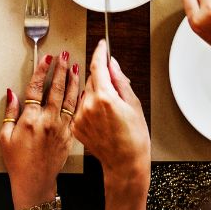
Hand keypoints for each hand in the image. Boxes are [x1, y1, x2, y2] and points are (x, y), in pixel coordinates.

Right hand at [0, 51, 79, 208]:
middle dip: (60, 69)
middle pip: (56, 89)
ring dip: (73, 81)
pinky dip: (79, 99)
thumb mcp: (5, 137)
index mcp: (30, 119)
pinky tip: (83, 90)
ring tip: (75, 67)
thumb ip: (9, 113)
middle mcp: (48, 121)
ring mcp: (61, 128)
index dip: (42, 71)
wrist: (35, 182)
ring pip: (69, 99)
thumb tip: (11, 94)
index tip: (46, 59)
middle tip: (63, 56)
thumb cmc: (18, 162)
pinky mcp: (69, 135)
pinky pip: (76, 113)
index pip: (37, 88)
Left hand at [71, 40, 149, 193]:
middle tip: (116, 93)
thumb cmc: (134, 138)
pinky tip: (102, 120)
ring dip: (95, 95)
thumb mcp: (133, 104)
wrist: (125, 164)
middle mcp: (88, 105)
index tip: (102, 45)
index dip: (100, 52)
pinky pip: (81, 108)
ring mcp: (80, 117)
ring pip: (85, 94)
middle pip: (91, 79)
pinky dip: (89, 108)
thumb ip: (120, 80)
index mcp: (105, 97)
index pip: (97, 65)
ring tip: (110, 112)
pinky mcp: (75, 126)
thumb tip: (112, 64)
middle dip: (102, 79)